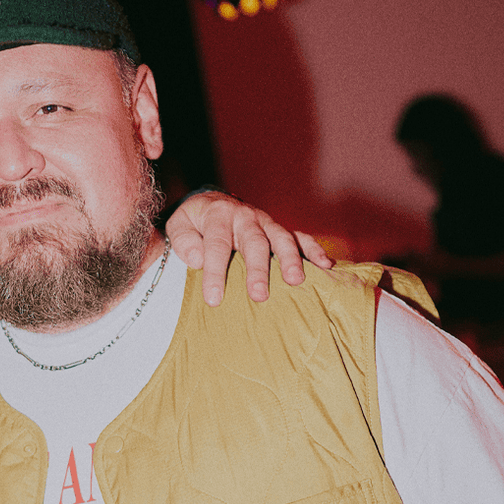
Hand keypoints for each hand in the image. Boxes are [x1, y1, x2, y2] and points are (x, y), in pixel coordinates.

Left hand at [163, 191, 331, 305]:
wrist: (212, 204)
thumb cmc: (193, 223)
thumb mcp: (178, 225)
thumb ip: (182, 240)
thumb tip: (196, 259)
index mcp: (218, 215)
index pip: (216, 245)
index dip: (215, 272)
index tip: (214, 299)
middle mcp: (246, 216)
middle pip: (255, 242)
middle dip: (258, 269)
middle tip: (259, 295)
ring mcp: (266, 222)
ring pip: (282, 238)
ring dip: (290, 259)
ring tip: (295, 281)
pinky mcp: (279, 230)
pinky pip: (300, 238)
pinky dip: (314, 250)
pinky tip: (325, 266)